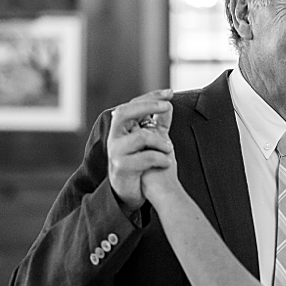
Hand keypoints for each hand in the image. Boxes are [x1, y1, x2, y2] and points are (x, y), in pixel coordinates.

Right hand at [107, 89, 174, 213]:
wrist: (129, 193)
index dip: (151, 96)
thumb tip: (168, 104)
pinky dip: (161, 159)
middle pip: (124, 113)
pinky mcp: (122, 168)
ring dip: (160, 142)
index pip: (133, 105)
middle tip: (167, 105)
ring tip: (169, 149)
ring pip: (140, 137)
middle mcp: (115, 138)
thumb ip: (158, 124)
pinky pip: (146, 158)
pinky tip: (166, 162)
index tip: (170, 93)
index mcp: (121, 129)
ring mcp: (117, 153)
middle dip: (147, 105)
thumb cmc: (141, 165)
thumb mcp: (150, 142)